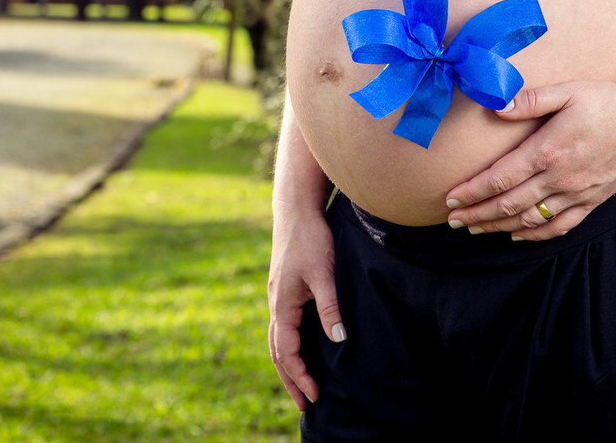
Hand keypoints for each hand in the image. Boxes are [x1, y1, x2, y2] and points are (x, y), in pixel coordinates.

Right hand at [268, 206, 345, 410]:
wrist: (296, 210)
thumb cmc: (311, 239)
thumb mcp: (324, 273)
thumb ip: (330, 306)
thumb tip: (338, 339)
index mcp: (282, 305)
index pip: (287, 351)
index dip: (300, 375)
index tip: (315, 396)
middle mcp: (276, 304)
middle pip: (278, 351)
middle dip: (291, 378)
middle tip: (305, 404)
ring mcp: (279, 297)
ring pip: (277, 339)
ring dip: (288, 364)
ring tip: (301, 384)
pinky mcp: (286, 289)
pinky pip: (283, 326)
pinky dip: (289, 345)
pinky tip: (302, 347)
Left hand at [444, 80, 615, 240]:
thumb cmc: (608, 101)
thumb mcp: (567, 91)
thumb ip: (529, 100)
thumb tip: (495, 106)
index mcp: (548, 151)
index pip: (500, 178)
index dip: (472, 192)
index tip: (450, 198)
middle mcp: (560, 178)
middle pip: (508, 205)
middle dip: (476, 214)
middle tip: (452, 221)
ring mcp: (577, 193)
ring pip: (529, 219)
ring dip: (498, 227)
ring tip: (475, 228)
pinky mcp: (592, 201)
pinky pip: (559, 226)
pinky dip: (534, 235)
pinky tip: (517, 235)